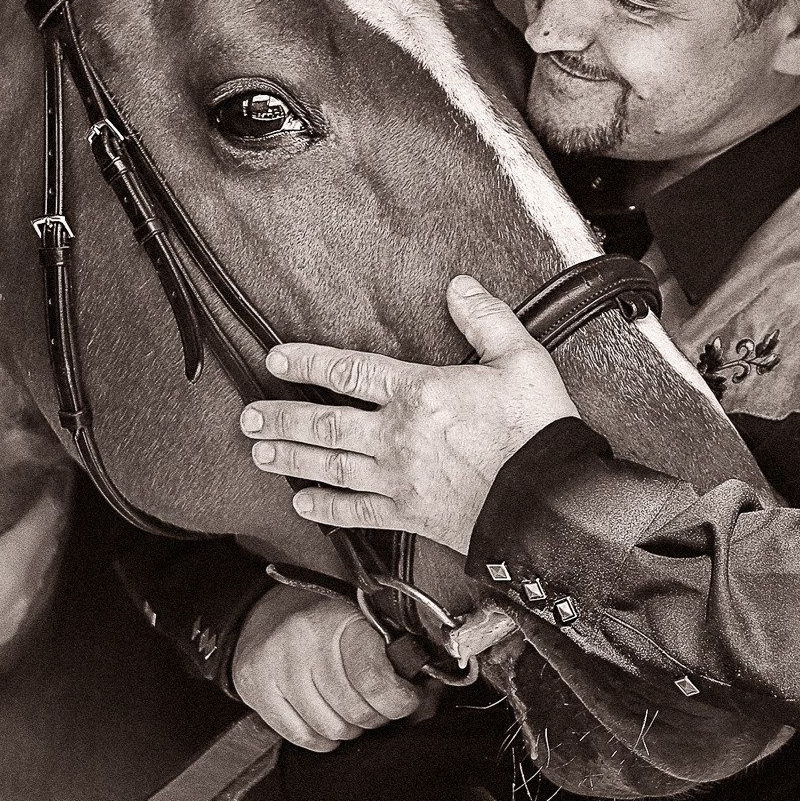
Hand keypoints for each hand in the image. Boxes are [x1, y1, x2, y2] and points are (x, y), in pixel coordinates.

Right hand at [0, 484, 65, 774]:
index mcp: (5, 574)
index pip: (42, 522)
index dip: (51, 491)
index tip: (56, 463)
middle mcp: (20, 593)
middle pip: (48, 541)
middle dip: (52, 508)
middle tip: (51, 476)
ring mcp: (14, 613)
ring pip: (43, 563)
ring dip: (45, 533)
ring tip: (42, 505)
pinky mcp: (3, 625)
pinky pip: (32, 582)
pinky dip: (34, 558)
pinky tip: (23, 552)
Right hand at [231, 586, 423, 751]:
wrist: (263, 613)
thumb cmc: (324, 621)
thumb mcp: (365, 623)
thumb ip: (399, 657)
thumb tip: (432, 696)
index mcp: (339, 619)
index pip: (376, 681)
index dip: (401, 701)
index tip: (407, 699)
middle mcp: (303, 641)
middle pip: (356, 713)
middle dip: (376, 717)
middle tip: (375, 704)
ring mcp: (276, 666)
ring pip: (331, 730)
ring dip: (349, 729)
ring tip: (347, 708)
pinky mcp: (255, 688)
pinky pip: (302, 737)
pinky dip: (321, 738)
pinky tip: (324, 718)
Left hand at [240, 276, 577, 552]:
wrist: (551, 503)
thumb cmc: (538, 430)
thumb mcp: (521, 359)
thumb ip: (486, 319)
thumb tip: (460, 286)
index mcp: (421, 391)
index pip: (350, 370)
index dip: (307, 361)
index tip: (276, 358)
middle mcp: (398, 435)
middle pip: (325, 423)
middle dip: (281, 418)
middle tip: (247, 418)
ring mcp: (399, 478)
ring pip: (330, 465)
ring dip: (291, 457)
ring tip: (259, 452)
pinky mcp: (410, 514)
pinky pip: (357, 512)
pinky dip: (326, 508)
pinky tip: (301, 502)